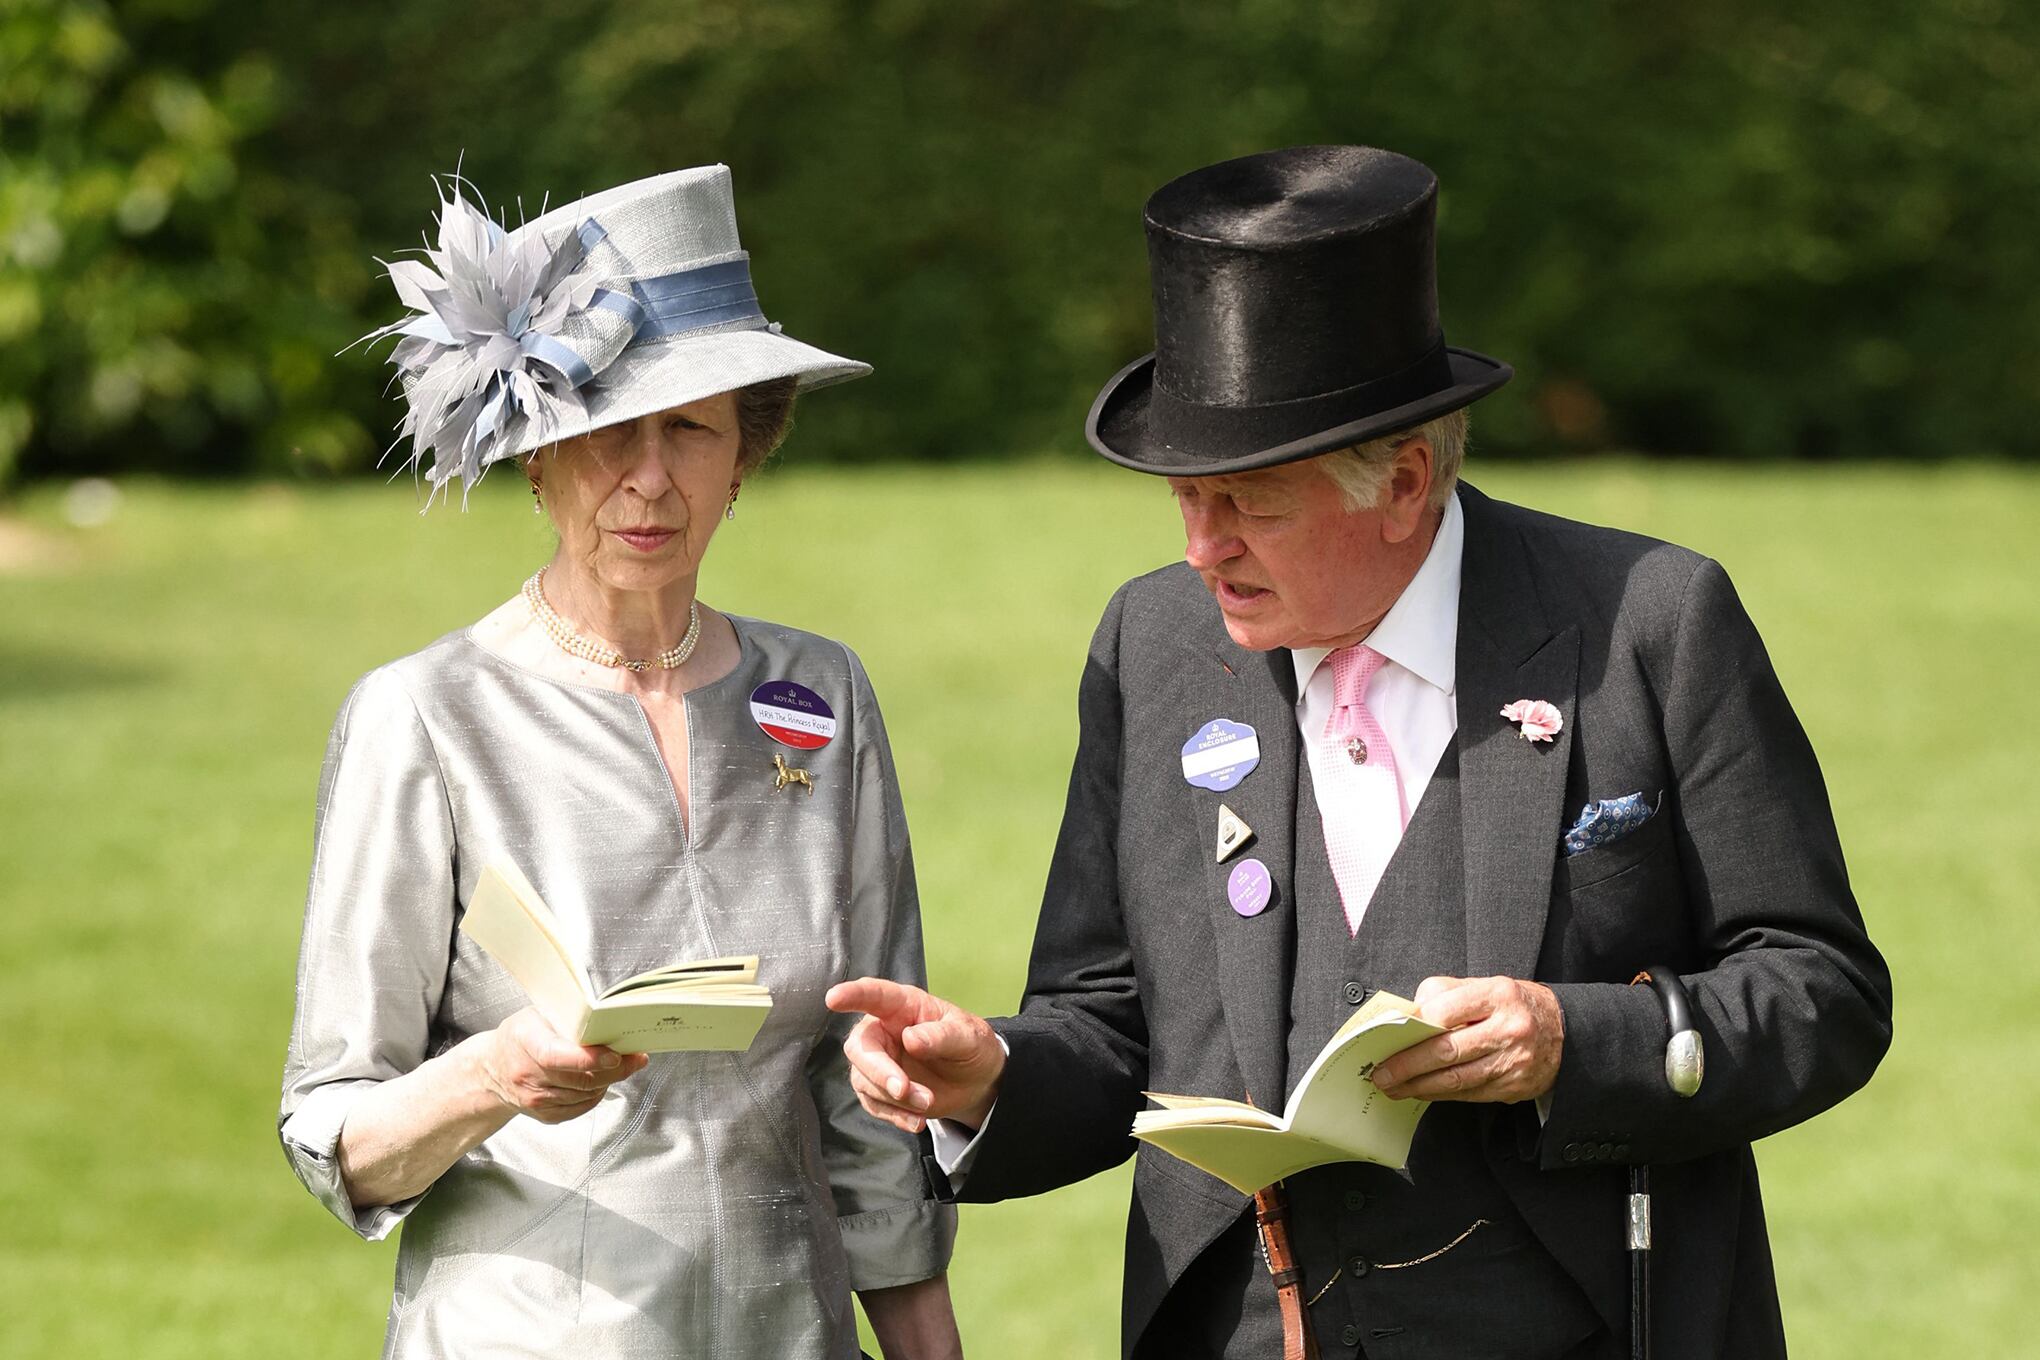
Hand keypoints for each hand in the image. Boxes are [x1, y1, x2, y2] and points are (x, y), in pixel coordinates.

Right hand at [475, 1006, 648, 1123]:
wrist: (491, 1069)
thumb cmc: (520, 1036)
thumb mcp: (538, 1014)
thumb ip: (569, 1018)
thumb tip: (608, 1021)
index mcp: (525, 1042)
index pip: (558, 1056)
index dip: (590, 1058)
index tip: (616, 1055)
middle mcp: (527, 1075)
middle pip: (580, 1079)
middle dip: (615, 1070)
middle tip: (636, 1058)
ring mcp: (534, 1099)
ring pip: (585, 1095)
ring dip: (609, 1081)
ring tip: (620, 1066)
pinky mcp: (543, 1114)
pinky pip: (580, 1108)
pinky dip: (596, 1094)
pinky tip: (602, 1081)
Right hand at [826, 977, 1003, 1134]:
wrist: (976, 1081)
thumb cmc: (970, 1046)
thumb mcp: (968, 1037)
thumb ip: (942, 1036)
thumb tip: (911, 1039)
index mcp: (904, 1005)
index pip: (875, 995)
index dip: (853, 994)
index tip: (833, 999)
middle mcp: (883, 1030)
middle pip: (860, 1047)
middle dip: (880, 1072)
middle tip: (905, 1090)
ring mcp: (879, 1060)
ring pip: (865, 1080)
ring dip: (894, 1098)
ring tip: (927, 1103)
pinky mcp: (879, 1088)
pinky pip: (873, 1104)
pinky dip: (894, 1115)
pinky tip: (916, 1121)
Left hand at [1369, 976, 1564, 1103]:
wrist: (1563, 1032)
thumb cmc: (1512, 1005)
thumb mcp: (1485, 985)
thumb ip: (1446, 993)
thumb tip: (1407, 1013)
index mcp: (1499, 994)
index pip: (1446, 1009)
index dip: (1414, 1025)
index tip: (1388, 1035)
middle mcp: (1510, 1028)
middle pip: (1447, 1050)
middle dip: (1407, 1064)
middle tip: (1380, 1072)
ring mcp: (1514, 1061)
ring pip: (1456, 1079)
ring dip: (1418, 1086)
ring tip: (1392, 1087)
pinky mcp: (1514, 1087)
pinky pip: (1468, 1094)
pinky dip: (1439, 1094)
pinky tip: (1420, 1091)